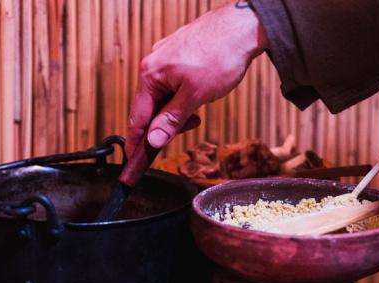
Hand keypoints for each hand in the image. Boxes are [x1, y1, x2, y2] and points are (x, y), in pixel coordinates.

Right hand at [125, 3, 267, 156]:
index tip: (135, 159)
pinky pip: (174, 85)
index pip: (138, 116)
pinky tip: (200, 93)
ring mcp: (166, 58)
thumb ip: (172, 120)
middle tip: (191, 125)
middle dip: (168, 123)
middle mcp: (153, 64)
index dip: (138, 141)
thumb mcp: (195, 96)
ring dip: (179, 110)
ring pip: (165, 96)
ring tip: (199, 107)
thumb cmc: (220, 55)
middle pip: (151, 107)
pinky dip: (184, 96)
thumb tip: (153, 140)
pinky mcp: (179, 56)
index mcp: (151, 74)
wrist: (243, 27)